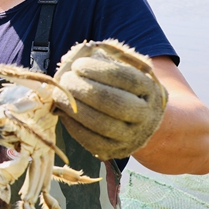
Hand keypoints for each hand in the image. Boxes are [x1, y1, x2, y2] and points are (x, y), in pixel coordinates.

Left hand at [52, 40, 167, 160]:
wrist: (145, 120)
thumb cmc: (125, 86)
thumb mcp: (124, 67)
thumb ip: (103, 57)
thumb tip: (72, 57)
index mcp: (149, 88)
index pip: (124, 78)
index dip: (97, 70)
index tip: (78, 65)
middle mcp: (145, 114)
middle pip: (112, 102)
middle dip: (82, 88)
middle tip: (65, 79)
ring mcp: (132, 136)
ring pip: (100, 123)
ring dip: (73, 107)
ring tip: (59, 94)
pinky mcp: (116, 151)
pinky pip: (90, 140)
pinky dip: (72, 124)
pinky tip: (63, 111)